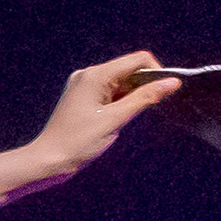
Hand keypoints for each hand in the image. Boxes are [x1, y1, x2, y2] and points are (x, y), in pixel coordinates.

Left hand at [26, 50, 183, 181]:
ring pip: (120, 82)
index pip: (137, 60)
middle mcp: (88, 75)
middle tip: (149, 108)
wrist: (48, 161)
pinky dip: (120, 101)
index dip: (156, 72)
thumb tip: (172, 82)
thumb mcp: (116, 119)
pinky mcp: (82, 98)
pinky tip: (119, 118)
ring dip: (132, 95)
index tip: (165, 92)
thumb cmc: (79, 142)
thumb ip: (145, 98)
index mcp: (95, 75)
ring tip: (127, 118)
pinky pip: (109, 92)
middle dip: (144, 85)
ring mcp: (83, 86)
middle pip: (129, 69)